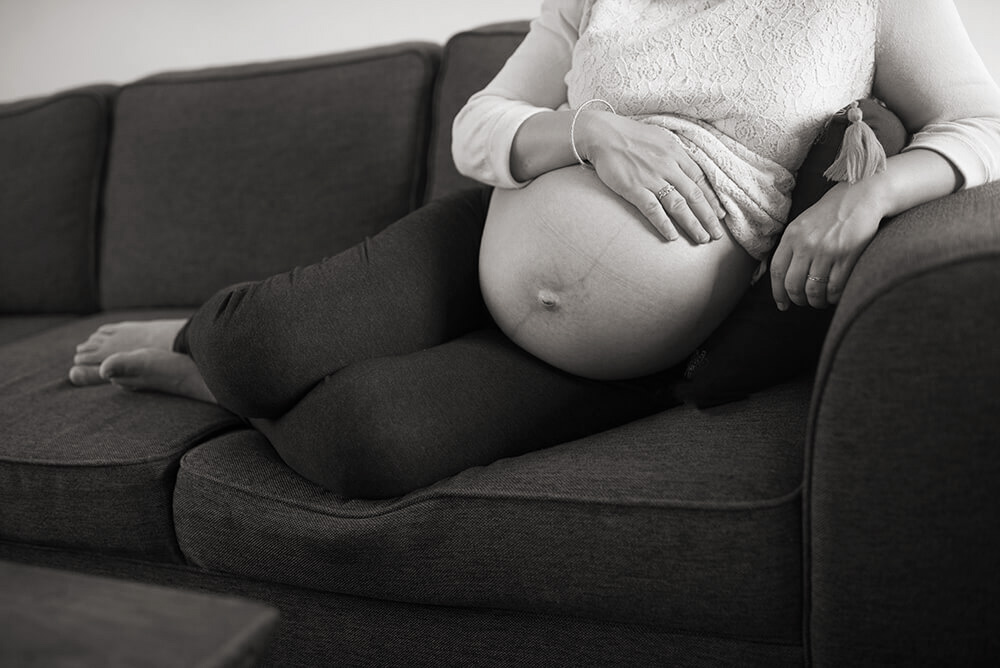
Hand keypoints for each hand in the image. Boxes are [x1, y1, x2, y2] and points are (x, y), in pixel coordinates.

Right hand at [578, 112, 725, 242]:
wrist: (602, 134)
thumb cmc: (630, 135)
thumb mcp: (660, 138)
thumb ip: (675, 154)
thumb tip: (687, 168)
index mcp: (676, 153)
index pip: (700, 179)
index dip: (712, 199)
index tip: (720, 214)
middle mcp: (667, 166)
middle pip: (694, 195)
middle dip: (708, 217)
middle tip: (716, 234)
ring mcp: (651, 178)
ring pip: (678, 205)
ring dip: (692, 224)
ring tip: (702, 239)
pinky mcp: (633, 188)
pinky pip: (653, 209)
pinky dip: (664, 224)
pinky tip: (672, 236)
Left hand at [770, 181, 883, 309]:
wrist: (861, 196)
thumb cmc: (831, 213)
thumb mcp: (803, 224)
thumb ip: (792, 246)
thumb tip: (784, 278)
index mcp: (792, 236)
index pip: (777, 271)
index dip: (778, 292)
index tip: (782, 304)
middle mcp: (806, 244)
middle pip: (794, 285)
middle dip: (798, 300)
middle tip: (804, 302)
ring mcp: (827, 250)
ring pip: (814, 289)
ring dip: (816, 301)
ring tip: (820, 300)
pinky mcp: (847, 255)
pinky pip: (835, 287)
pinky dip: (833, 297)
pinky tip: (834, 295)